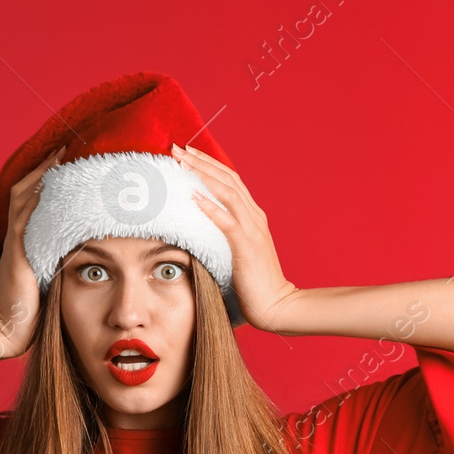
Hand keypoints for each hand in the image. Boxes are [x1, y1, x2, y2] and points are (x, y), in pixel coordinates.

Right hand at [0, 144, 65, 356]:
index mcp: (26, 240)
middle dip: (46, 166)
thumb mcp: (49, 277)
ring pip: (26, 198)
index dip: (47, 178)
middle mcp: (19, 237)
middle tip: (66, 144)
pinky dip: (37, 199)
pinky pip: (27, 219)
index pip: (34, 200)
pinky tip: (50, 182)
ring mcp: (17, 244)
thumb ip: (59, 259)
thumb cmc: (31, 311)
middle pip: (27, 190)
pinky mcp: (19, 255)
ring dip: (43, 174)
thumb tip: (85, 249)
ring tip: (62, 152)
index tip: (68, 158)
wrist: (7, 331)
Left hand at [171, 142, 300, 330]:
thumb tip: (200, 226)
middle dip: (201, 162)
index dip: (208, 164)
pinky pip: (227, 222)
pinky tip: (194, 196)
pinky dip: (211, 207)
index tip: (186, 154)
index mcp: (253, 216)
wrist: (276, 305)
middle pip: (227, 179)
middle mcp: (255, 217)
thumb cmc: (255, 283)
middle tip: (177, 148)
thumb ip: (226, 234)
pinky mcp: (247, 247)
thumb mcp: (239, 251)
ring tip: (182, 162)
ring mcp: (253, 230)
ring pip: (228, 193)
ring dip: (203, 175)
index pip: (230, 181)